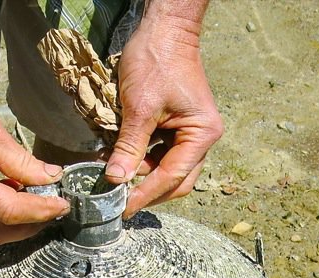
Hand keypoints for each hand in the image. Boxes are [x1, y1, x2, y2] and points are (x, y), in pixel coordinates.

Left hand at [104, 18, 222, 216]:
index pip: (172, 177)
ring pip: (168, 171)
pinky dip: (143, 162)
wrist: (163, 29)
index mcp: (202, 134)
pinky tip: (123, 162)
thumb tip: (116, 180)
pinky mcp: (177, 129)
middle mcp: (202, 139)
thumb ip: (129, 147)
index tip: (123, 208)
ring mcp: (191, 134)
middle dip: (149, 192)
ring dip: (143, 177)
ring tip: (117, 178)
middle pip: (176, 181)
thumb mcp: (139, 108)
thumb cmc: (157, 61)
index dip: (146, 195)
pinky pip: (161, 155)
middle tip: (121, 201)